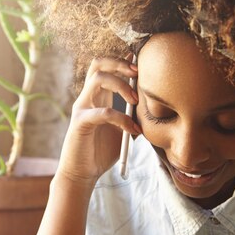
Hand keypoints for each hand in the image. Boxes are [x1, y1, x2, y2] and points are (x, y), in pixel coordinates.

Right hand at [56, 56, 141, 190]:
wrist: (83, 174)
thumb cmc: (101, 153)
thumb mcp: (123, 132)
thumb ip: (133, 117)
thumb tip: (154, 109)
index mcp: (98, 97)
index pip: (106, 67)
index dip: (123, 60)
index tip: (142, 63)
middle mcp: (88, 97)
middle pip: (98, 64)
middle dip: (120, 63)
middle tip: (138, 73)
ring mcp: (82, 108)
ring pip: (98, 79)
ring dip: (121, 85)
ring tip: (135, 101)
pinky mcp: (80, 123)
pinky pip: (103, 112)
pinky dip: (121, 118)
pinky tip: (132, 130)